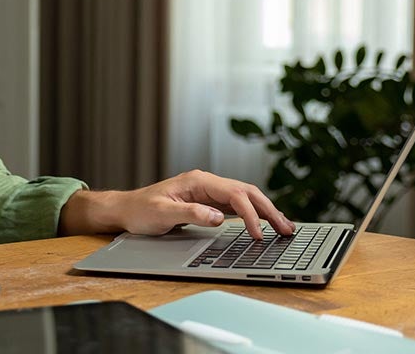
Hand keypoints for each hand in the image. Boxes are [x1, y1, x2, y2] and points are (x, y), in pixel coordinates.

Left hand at [59, 170, 294, 239]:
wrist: (127, 209)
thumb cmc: (141, 210)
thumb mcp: (162, 213)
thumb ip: (190, 213)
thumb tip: (218, 217)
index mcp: (198, 181)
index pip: (233, 194)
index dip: (249, 214)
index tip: (258, 234)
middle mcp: (206, 183)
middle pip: (246, 192)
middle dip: (268, 210)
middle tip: (287, 229)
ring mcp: (208, 191)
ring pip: (245, 198)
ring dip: (265, 211)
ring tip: (284, 227)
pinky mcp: (208, 202)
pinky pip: (236, 206)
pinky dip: (253, 214)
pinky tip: (264, 224)